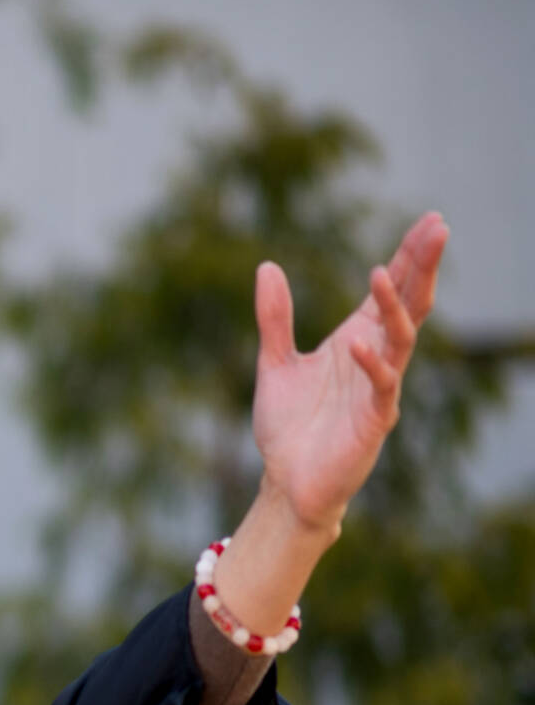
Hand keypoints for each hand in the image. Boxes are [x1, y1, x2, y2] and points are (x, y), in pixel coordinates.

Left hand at [250, 211, 448, 535]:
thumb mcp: (274, 363)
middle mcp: (374, 358)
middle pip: (409, 304)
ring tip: (384, 272)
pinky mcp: (374, 420)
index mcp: (355, 341)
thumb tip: (267, 267)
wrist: (286, 483)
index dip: (408, 257)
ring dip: (396, 306)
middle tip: (437, 228)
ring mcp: (378, 388)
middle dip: (422, 267)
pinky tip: (357, 343)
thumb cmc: (287, 428)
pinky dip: (371, 364)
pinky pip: (381, 386)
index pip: (390, 291)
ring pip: (401, 338)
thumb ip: (274, 318)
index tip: (428, 221)